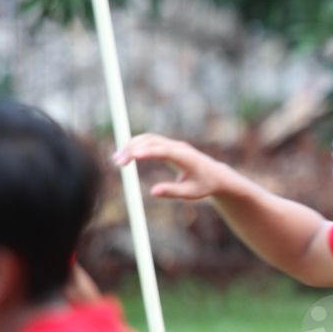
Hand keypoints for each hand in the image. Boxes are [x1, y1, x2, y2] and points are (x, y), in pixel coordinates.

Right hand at [112, 134, 232, 200]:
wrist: (215, 174)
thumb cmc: (204, 185)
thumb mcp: (190, 193)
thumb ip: (173, 191)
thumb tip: (152, 192)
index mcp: (186, 157)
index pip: (164, 151)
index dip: (148, 152)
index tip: (132, 156)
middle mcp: (178, 147)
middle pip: (152, 142)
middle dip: (133, 149)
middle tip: (117, 163)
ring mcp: (173, 144)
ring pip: (148, 139)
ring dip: (131, 146)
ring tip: (117, 161)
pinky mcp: (168, 145)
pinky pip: (149, 141)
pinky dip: (136, 145)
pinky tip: (125, 156)